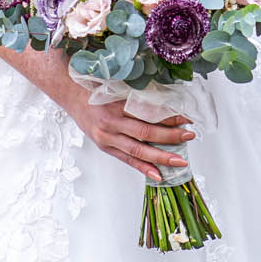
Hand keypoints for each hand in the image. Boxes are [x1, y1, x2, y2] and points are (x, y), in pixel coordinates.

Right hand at [62, 95, 194, 182]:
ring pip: (138, 150)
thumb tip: (166, 105)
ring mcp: (107, 137)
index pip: (149, 113)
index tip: (187, 118)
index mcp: (117, 104)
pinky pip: (127, 160)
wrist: (70, 94)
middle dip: (170, 136)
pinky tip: (157, 174)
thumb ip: (137, 97)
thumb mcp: (117, 87)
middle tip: (189, 136)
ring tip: (179, 160)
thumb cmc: (95, 88)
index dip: (169, 116)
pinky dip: (143, 168)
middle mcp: (112, 122)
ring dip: (161, 156)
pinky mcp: (105, 147)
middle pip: (146, 132)